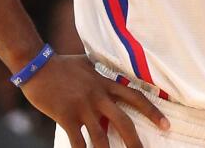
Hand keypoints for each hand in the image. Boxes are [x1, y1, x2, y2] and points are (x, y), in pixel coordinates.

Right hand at [21, 55, 167, 147]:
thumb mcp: (89, 64)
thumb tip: (112, 74)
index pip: (136, 98)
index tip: (165, 124)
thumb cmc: (63, 64)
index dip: (152, 112)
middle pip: (123, 121)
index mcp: (106, 83)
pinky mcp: (66, 116)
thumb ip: (102, 72)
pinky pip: (77, 140)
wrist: (38, 66)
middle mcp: (98, 96)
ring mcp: (83, 107)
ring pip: (101, 136)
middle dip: (134, 140)